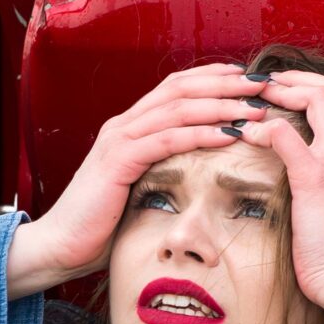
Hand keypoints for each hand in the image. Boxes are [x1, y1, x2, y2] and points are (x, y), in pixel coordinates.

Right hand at [5, 62, 271, 294]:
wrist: (61, 246)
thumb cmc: (103, 226)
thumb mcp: (140, 190)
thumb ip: (165, 172)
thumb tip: (203, 173)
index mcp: (131, 127)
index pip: (176, 87)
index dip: (213, 77)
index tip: (249, 77)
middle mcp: (124, 125)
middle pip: (181, 89)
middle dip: (225, 84)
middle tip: (262, 83)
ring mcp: (119, 140)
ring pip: (177, 109)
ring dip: (220, 106)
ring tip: (254, 110)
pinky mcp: (117, 161)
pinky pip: (166, 140)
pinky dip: (199, 134)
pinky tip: (227, 136)